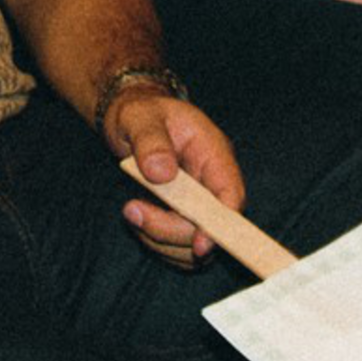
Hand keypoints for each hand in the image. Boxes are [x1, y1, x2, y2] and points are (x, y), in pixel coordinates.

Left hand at [97, 89, 244, 268]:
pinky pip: (180, 246)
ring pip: (194, 244)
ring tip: (130, 211)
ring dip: (160, 239)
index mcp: (213, 153)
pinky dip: (157, 242)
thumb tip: (161, 174)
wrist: (134, 121)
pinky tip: (137, 219)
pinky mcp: (186, 217)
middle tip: (132, 211)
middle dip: (171, 230)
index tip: (199, 246)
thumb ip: (150, 140)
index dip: (220, 224)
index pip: (230, 195)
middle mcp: (213, 182)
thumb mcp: (139, 117)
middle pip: (211, 227)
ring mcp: (201, 203)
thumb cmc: (141, 114)